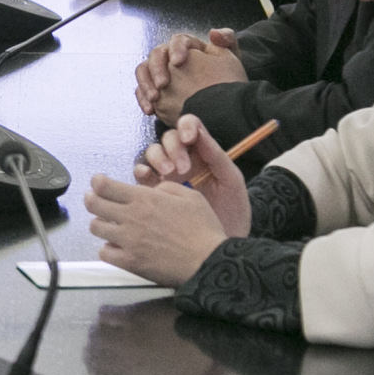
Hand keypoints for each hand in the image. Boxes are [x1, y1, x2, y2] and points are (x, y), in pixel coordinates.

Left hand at [83, 171, 228, 286]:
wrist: (209, 262)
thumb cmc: (203, 229)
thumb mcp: (190, 196)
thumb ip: (165, 188)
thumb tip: (150, 189)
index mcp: (144, 198)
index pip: (104, 186)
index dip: (97, 183)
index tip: (98, 183)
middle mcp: (131, 217)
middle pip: (93, 204)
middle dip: (91, 200)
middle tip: (95, 201)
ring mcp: (128, 240)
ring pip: (95, 228)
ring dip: (100, 224)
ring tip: (108, 225)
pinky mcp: (129, 262)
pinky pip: (104, 252)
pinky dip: (108, 248)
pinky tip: (117, 246)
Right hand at [132, 114, 249, 236]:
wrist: (222, 248)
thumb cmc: (232, 213)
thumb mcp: (231, 182)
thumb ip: (216, 156)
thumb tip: (198, 132)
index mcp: (203, 154)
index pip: (189, 126)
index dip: (185, 126)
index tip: (189, 138)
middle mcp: (183, 161)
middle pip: (167, 140)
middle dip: (171, 149)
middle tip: (180, 169)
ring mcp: (167, 177)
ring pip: (152, 154)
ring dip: (156, 160)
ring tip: (168, 175)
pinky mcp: (155, 193)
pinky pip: (141, 177)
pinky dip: (141, 173)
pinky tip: (148, 180)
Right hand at [134, 31, 247, 121]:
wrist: (222, 97)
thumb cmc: (226, 76)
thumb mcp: (231, 57)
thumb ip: (227, 40)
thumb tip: (213, 33)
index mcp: (188, 45)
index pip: (178, 40)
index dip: (176, 50)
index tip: (178, 62)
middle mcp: (170, 55)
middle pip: (156, 55)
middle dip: (157, 69)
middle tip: (162, 85)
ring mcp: (160, 71)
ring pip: (143, 70)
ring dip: (145, 84)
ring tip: (154, 99)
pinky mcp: (154, 88)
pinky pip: (141, 90)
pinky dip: (142, 99)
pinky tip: (150, 110)